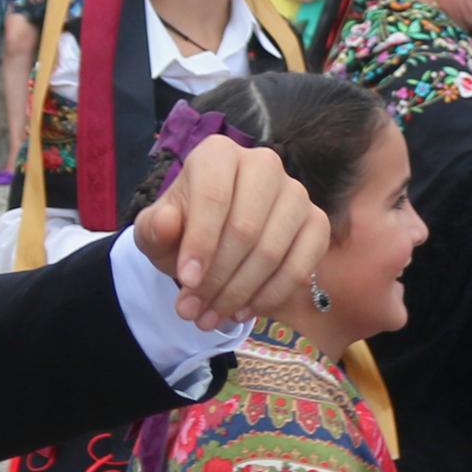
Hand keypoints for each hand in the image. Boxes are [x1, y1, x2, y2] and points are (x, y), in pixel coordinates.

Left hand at [130, 132, 327, 328]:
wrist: (215, 239)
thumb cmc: (183, 229)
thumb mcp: (157, 231)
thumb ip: (154, 228)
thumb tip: (167, 222)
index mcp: (219, 154)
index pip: (214, 197)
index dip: (200, 244)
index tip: (186, 283)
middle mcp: (263, 164)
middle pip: (245, 228)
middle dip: (217, 278)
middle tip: (192, 311)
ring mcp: (296, 193)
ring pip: (271, 251)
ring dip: (239, 293)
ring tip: (211, 317)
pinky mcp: (317, 223)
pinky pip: (301, 266)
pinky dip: (270, 296)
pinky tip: (244, 311)